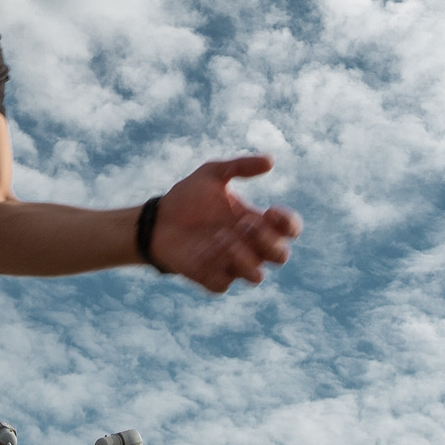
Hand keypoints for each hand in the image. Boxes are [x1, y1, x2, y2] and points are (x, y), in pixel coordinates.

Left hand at [151, 155, 301, 293]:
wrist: (156, 220)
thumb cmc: (187, 198)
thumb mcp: (213, 174)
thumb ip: (240, 166)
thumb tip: (271, 161)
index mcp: (256, 222)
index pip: (289, 230)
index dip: (288, 224)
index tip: (270, 211)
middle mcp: (249, 247)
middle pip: (281, 256)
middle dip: (267, 240)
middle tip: (244, 223)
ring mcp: (231, 265)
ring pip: (256, 276)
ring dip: (243, 256)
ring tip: (221, 235)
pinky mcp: (210, 278)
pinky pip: (223, 283)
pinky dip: (216, 267)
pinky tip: (201, 249)